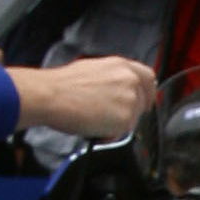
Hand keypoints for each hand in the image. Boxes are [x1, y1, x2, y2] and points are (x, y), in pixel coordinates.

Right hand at [8, 55, 155, 138]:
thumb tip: (117, 88)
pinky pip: (123, 132)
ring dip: (117, 122)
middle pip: (142, 101)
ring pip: (133, 118)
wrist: (51, 96)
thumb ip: (112, 77)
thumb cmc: (63, 84)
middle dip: (129, 111)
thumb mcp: (93, 69)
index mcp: (121, 65)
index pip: (148, 78)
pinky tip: (94, 126)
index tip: (144, 100)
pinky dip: (110, 133)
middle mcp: (130, 80)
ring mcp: (130, 100)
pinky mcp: (126, 118)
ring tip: (94, 118)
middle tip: (109, 116)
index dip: (147, 92)